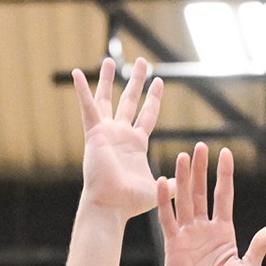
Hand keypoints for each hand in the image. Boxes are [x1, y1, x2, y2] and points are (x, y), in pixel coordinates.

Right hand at [74, 57, 163, 216]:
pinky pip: (88, 108)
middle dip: (136, 81)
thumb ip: (174, 181)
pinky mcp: (94, 134)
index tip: (159, 81)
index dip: (153, 98)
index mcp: (136, 144)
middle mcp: (120, 135)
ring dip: (109, 79)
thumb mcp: (159, 188)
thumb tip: (188, 179)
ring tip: (111, 60)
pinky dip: (82, 91)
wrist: (110, 205)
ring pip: (107, 99)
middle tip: (142, 62)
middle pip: (129, 101)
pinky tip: (77, 73)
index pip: (147, 115)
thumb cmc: (131, 202)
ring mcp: (106, 133)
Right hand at [156, 143, 265, 265]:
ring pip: (184, 200)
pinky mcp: (172, 244)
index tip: (225, 153)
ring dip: (183, 178)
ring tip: (183, 156)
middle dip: (201, 170)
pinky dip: (164, 200)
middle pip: (201, 192)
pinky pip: (167, 218)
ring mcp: (187, 236)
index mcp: (224, 234)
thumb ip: (258, 245)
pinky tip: (163, 181)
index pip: (223, 197)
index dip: (224, 175)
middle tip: (200, 147)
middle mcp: (204, 230)